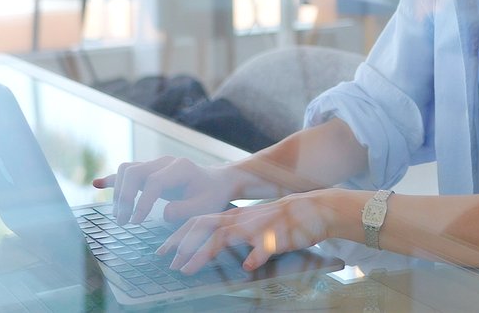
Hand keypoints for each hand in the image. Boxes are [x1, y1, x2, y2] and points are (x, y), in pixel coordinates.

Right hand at [92, 156, 235, 224]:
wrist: (215, 182)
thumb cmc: (211, 196)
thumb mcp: (206, 206)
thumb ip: (186, 209)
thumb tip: (163, 213)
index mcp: (181, 167)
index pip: (154, 181)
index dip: (142, 202)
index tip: (136, 222)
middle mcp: (164, 162)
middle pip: (135, 171)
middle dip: (125, 197)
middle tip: (124, 222)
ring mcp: (155, 164)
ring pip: (127, 170)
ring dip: (119, 192)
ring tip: (120, 216)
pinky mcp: (148, 171)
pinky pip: (126, 171)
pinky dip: (112, 179)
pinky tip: (96, 184)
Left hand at [157, 189, 350, 273]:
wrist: (315, 208)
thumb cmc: (282, 220)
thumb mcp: (252, 221)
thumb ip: (233, 230)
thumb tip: (211, 242)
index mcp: (234, 215)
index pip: (198, 221)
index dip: (178, 236)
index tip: (163, 251)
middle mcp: (240, 218)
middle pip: (203, 226)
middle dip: (182, 244)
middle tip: (168, 263)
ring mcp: (257, 226)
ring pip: (225, 236)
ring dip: (203, 253)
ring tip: (189, 269)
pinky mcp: (277, 236)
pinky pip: (265, 247)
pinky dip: (255, 256)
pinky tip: (249, 267)